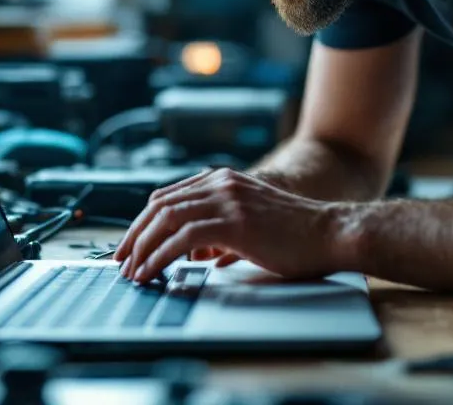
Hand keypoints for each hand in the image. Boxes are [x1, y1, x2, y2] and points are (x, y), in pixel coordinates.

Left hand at [114, 168, 345, 282]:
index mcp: (222, 180)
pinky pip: (182, 238)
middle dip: (134, 234)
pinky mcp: (234, 222)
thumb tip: (198, 255)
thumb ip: (221, 231)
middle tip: (120, 260)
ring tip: (131, 271)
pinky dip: (160, 256)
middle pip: (159, 204)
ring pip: (166, 219)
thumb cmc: (297, 236)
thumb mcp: (251, 223)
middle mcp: (221, 183)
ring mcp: (227, 199)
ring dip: (142, 247)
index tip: (130, 245)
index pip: (167, 196)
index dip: (142, 221)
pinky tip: (151, 271)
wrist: (332, 232)